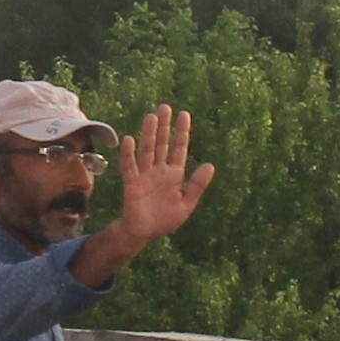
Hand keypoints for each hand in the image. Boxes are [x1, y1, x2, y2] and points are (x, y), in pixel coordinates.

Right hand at [109, 104, 216, 245]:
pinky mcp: (132, 183)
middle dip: (164, 126)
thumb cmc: (166, 220)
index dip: (181, 132)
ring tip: (151, 117)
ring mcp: (145, 175)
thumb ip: (197, 185)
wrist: (144, 233)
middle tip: (165, 107)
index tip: (184, 114)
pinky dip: (129, 154)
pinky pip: (130, 166)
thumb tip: (210, 165)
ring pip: (147, 150)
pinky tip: (130, 139)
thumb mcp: (187, 204)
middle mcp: (159, 171)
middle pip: (162, 144)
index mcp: (174, 175)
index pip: (179, 148)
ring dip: (149, 134)